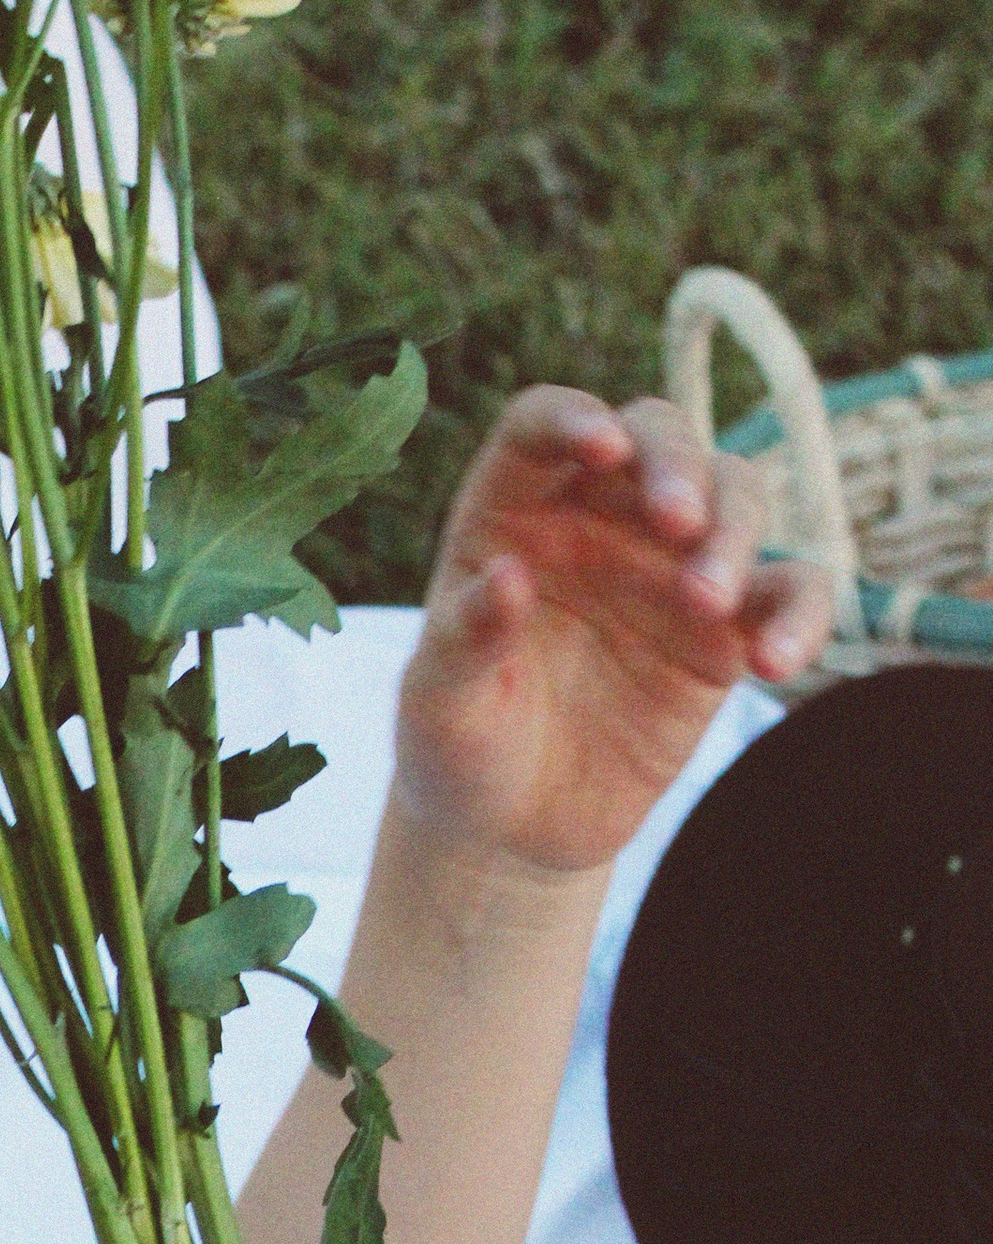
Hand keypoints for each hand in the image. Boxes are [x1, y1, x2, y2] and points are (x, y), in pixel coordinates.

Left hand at [391, 387, 833, 890]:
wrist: (512, 826)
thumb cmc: (460, 746)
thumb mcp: (442, 703)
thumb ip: (465, 638)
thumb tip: (506, 576)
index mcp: (514, 511)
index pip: (542, 426)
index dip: (573, 417)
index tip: (602, 443)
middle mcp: (599, 519)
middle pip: (660, 439)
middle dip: (678, 466)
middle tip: (679, 523)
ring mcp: (670, 566)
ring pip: (734, 497)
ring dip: (734, 534)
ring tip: (707, 604)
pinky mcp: (726, 631)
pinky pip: (789, 594)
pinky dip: (801, 614)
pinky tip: (776, 663)